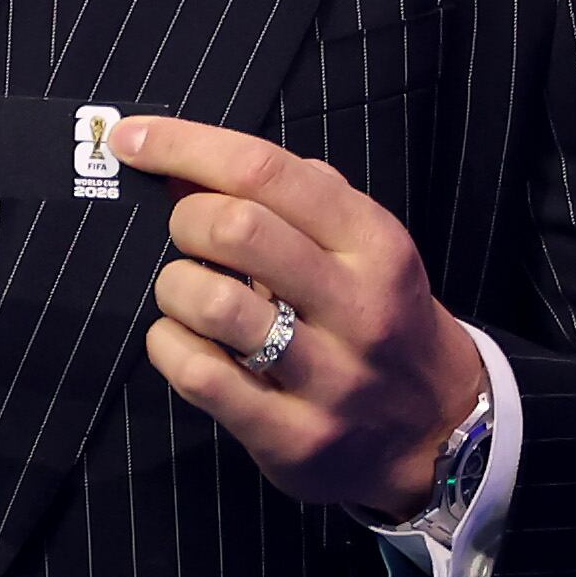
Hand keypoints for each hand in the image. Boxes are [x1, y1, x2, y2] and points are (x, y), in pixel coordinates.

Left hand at [117, 115, 486, 519]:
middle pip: (235, 229)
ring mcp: (329, 378)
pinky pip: (200, 376)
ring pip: (212, 304)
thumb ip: (290, 197)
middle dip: (185, 220)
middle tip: (187, 235)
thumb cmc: (381, 317)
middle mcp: (358, 306)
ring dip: (175, 287)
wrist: (441, 429)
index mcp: (374, 243)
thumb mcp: (361, 245)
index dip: (185, 146)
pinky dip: (170, 347)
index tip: (134, 139)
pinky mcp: (294, 437)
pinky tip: (184, 341)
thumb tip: (188, 165)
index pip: (266, 170)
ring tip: (189, 293)